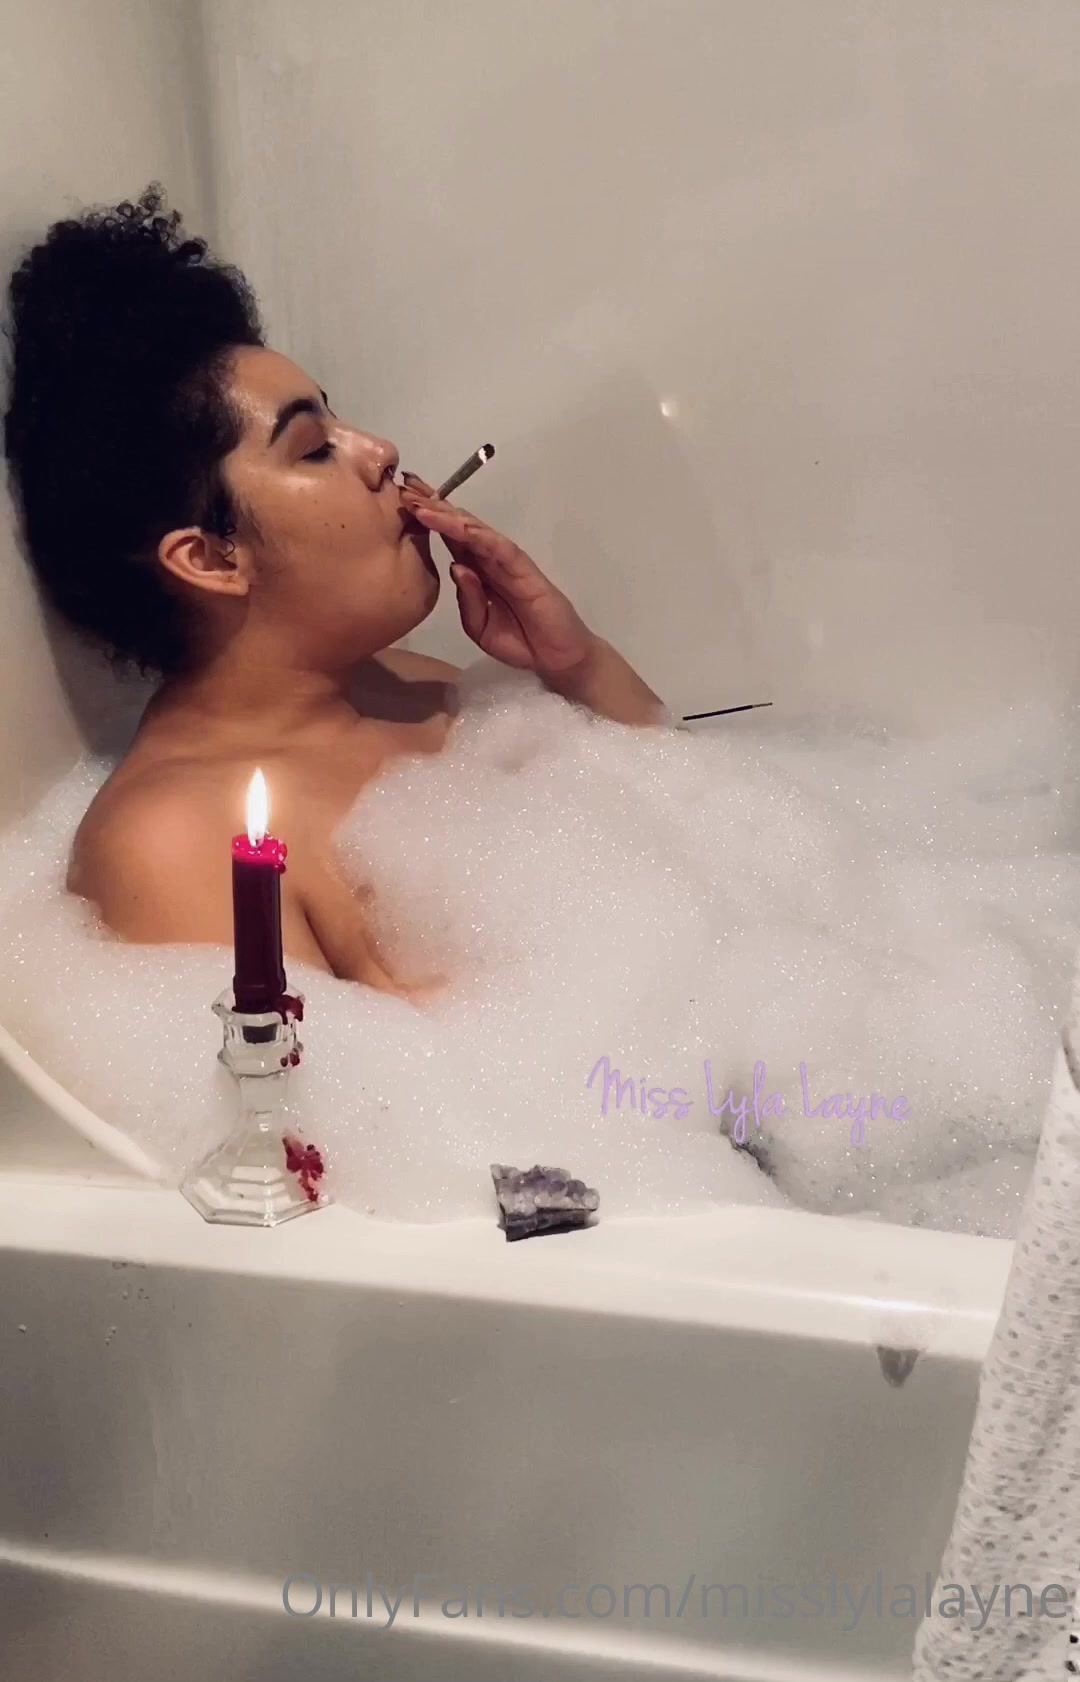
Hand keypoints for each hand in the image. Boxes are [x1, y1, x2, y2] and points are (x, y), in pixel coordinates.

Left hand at [400, 474, 599, 678]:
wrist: (556, 656)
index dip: (426, 519)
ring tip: (421, 500)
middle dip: (432, 504)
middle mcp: (488, 559)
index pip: (448, 538)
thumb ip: (468, 601)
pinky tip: (454, 523)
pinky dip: (475, 533)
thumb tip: (455, 568)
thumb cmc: (519, 642)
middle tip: (405, 485)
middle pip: (457, 525)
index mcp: (476, 571)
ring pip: (473, 529)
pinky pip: (496, 545)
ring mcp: (505, 560)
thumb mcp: (480, 627)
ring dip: (446, 514)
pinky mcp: (522, 566)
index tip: (400, 502)